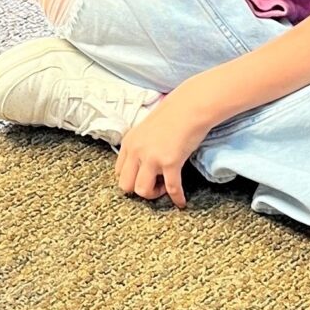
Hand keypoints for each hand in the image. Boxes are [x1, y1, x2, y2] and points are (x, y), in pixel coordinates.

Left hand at [114, 85, 209, 207]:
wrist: (190, 107)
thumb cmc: (172, 115)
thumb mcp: (146, 130)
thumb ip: (140, 147)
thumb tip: (143, 163)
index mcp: (128, 143)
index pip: (119, 172)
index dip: (131, 180)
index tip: (143, 179)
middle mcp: (136, 151)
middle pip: (126, 185)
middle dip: (139, 190)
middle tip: (154, 185)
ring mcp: (152, 157)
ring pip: (142, 190)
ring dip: (154, 194)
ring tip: (165, 188)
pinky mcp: (170, 162)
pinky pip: (171, 188)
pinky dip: (177, 198)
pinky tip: (181, 202)